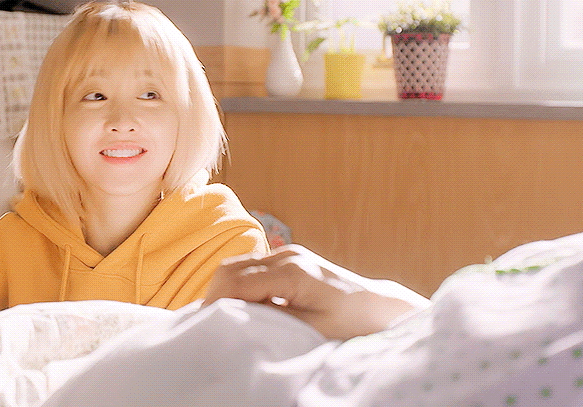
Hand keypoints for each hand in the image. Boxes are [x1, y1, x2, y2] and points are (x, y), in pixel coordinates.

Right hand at [204, 245, 428, 339]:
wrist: (377, 306)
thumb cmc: (350, 322)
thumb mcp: (311, 328)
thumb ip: (272, 318)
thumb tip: (236, 315)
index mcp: (291, 272)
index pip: (235, 281)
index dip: (215, 302)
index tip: (204, 325)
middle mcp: (287, 255)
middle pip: (230, 268)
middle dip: (214, 294)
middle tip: (209, 323)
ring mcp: (287, 253)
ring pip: (237, 265)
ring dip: (225, 290)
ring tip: (225, 317)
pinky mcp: (289, 258)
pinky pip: (251, 268)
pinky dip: (239, 285)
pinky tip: (244, 307)